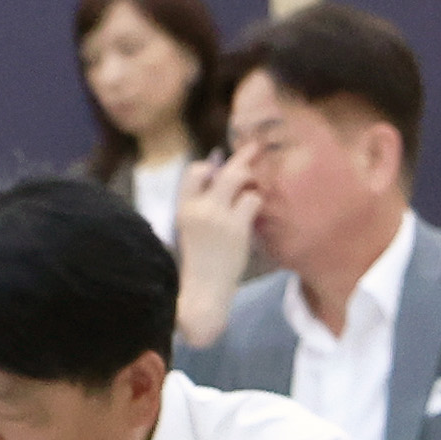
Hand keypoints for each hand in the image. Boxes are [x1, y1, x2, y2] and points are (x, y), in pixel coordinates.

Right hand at [191, 150, 268, 273]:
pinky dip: (257, 202)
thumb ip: (201, 200)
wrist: (203, 291)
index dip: (210, 165)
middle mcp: (199, 207)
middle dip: (242, 158)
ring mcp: (218, 216)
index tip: (222, 166)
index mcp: (183, 207)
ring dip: (252, 180)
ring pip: (239, 178)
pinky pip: (253, 200)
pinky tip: (256, 212)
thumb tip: (218, 164)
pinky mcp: (236, 227)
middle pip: (222, 170)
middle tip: (257, 148)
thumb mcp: (190, 227)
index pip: (193, 171)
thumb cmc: (199, 261)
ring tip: (256, 187)